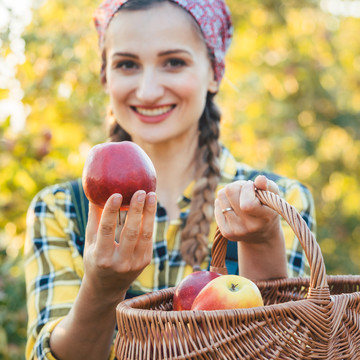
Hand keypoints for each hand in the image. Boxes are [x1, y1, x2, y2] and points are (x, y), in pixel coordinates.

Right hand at [83, 190, 156, 304]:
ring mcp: (135, 263)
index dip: (111, 211)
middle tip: (140, 191)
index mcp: (101, 256)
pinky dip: (150, 221)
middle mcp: (119, 262)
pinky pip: (149, 238)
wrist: (107, 288)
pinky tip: (151, 207)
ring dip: (150, 213)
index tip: (117, 194)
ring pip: (145, 234)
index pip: (106, 230)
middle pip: (131, 232)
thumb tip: (95, 193)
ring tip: (152, 195)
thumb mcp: (90, 242)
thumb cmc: (95, 259)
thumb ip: (94, 219)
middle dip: (137, 210)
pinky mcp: (145, 261)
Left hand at [214, 175, 280, 243]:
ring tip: (240, 199)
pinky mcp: (226, 232)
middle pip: (230, 191)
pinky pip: (217, 204)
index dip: (247, 188)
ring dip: (230, 193)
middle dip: (238, 186)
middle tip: (246, 192)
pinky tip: (234, 207)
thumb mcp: (272, 196)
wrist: (263, 235)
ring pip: (221, 196)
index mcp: (264, 218)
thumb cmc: (268, 208)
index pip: (247, 203)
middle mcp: (249, 227)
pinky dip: (224, 201)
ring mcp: (236, 231)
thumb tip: (260, 179)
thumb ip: (268, 186)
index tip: (253, 187)